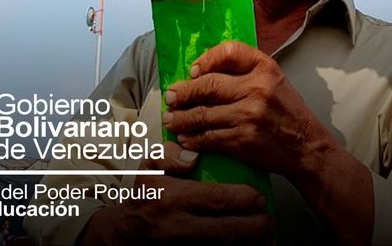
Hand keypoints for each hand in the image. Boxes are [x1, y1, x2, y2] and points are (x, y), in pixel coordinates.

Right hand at [80, 142, 271, 244]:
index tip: (258, 196)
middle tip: (269, 220)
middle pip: (224, 231)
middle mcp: (178, 227)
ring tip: (266, 237)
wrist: (122, 235)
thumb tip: (194, 156)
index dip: (240, 199)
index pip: (213, 199)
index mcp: (170, 198)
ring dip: (247, 245)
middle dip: (252, 228)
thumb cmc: (141, 196)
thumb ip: (169, 154)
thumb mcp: (147, 166)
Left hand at [162, 40, 330, 180]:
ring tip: (170, 119)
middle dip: (184, 92)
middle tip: (170, 97)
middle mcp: (256, 88)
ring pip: (204, 114)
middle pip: (209, 85)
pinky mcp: (242, 141)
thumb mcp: (273, 78)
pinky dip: (193, 138)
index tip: (193, 71)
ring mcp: (248, 116)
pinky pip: (210, 137)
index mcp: (264, 68)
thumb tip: (204, 70)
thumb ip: (245, 69)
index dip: (206, 60)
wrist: (305, 146)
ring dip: (182, 118)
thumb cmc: (286, 109)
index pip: (229, 52)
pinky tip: (185, 137)